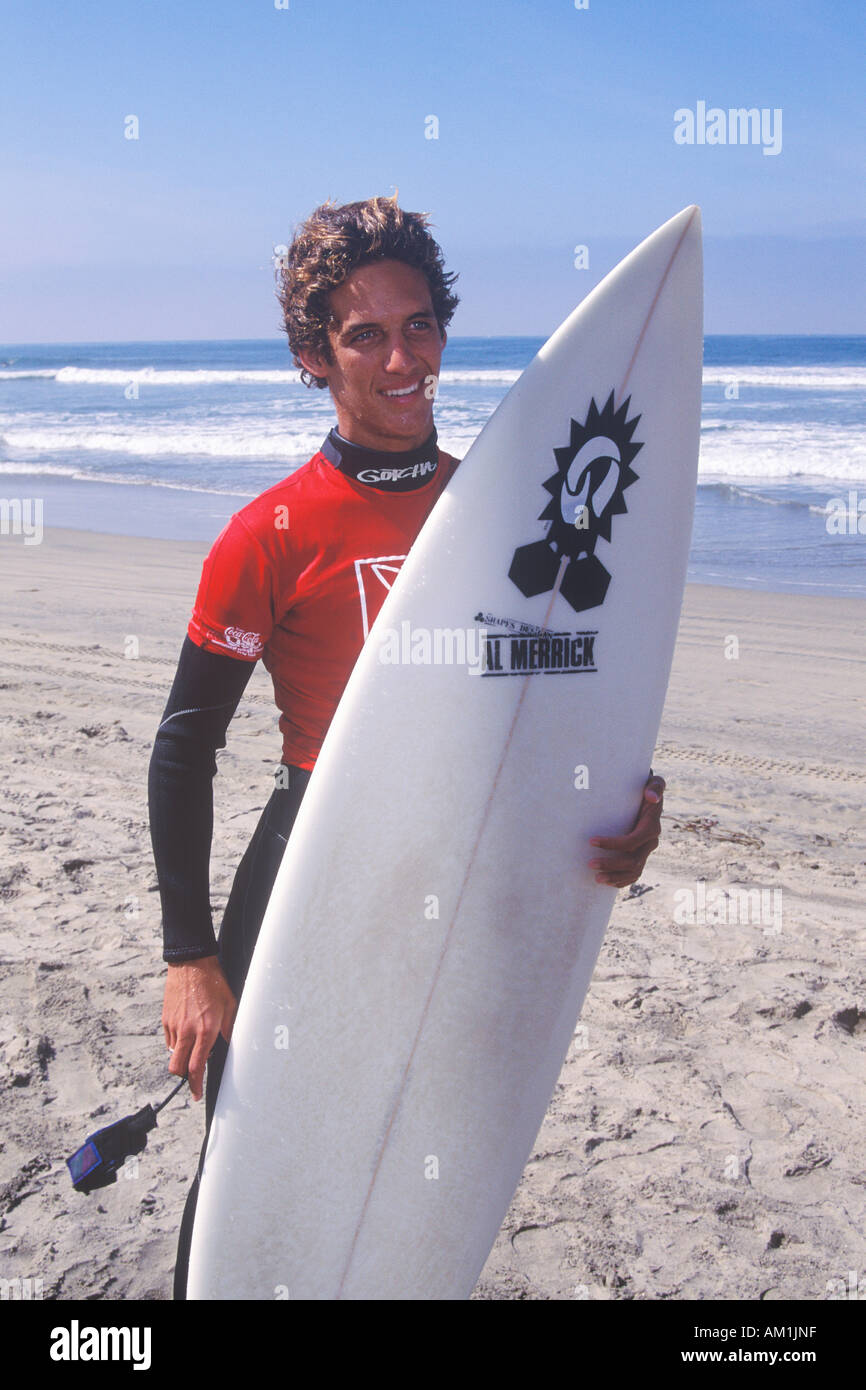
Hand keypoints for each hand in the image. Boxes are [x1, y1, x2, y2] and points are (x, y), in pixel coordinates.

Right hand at [162, 957, 237, 1101]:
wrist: (191, 963)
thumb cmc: (213, 982)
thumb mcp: (230, 1005)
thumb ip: (230, 1028)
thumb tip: (229, 1043)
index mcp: (205, 1030)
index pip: (196, 1067)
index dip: (195, 1085)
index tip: (197, 1094)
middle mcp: (187, 1031)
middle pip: (178, 1068)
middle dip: (184, 1077)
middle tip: (192, 1077)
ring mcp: (174, 1025)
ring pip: (172, 1055)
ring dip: (181, 1057)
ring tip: (193, 1046)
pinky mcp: (166, 1019)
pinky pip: (169, 1040)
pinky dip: (176, 1043)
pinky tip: (186, 1032)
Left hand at [588, 772, 664, 888]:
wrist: (649, 797)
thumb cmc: (647, 788)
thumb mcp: (654, 782)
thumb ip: (655, 786)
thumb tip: (651, 796)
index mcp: (651, 826)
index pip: (632, 841)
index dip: (613, 844)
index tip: (591, 841)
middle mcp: (651, 841)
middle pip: (633, 860)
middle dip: (611, 864)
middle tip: (589, 864)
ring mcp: (646, 851)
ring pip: (634, 871)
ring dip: (615, 877)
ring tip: (596, 878)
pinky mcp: (641, 855)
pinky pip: (634, 874)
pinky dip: (621, 881)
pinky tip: (607, 883)